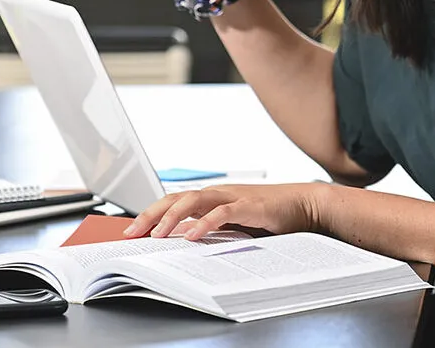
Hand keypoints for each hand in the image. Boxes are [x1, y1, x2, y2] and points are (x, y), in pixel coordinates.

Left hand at [124, 183, 329, 241]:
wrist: (304, 205)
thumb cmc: (270, 216)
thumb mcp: (235, 225)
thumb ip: (211, 229)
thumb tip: (183, 240)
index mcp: (212, 198)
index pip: (173, 202)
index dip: (151, 214)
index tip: (131, 231)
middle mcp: (218, 194)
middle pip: (176, 198)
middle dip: (150, 215)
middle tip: (131, 233)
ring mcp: (232, 197)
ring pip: (193, 200)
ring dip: (171, 217)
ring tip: (155, 234)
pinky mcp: (249, 205)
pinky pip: (222, 212)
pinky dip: (205, 223)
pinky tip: (192, 235)